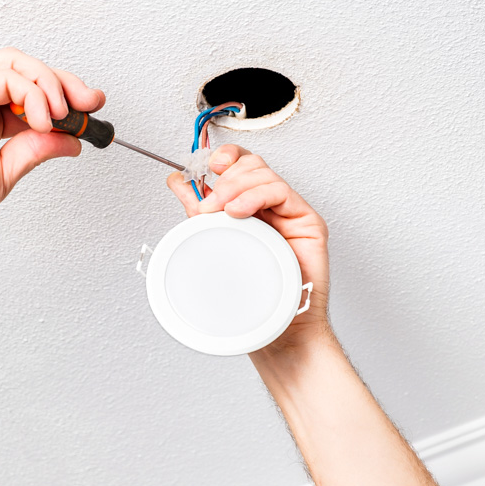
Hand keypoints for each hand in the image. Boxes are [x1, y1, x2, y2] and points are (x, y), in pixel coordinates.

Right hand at [0, 48, 104, 238]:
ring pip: (16, 64)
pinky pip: (1, 77)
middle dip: (66, 82)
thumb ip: (36, 150)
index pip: (33, 92)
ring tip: (62, 115)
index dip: (66, 96)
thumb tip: (71, 139)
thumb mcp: (6, 174)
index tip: (92, 110)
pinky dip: (30, 93)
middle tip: (89, 103)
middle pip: (27, 69)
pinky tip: (41, 118)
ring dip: (49, 85)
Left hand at [166, 145, 329, 354]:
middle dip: (225, 177)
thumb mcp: (215, 241)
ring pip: (264, 173)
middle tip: (208, 203)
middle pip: (251, 164)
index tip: (203, 165)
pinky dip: (255, 196)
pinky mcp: (307, 221)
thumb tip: (177, 181)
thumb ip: (198, 210)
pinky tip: (239, 211)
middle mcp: (270, 205)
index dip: (224, 156)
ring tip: (221, 211)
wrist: (279, 328)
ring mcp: (289, 211)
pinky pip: (282, 192)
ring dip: (235, 186)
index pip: (239, 165)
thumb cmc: (253, 294)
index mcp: (249, 206)